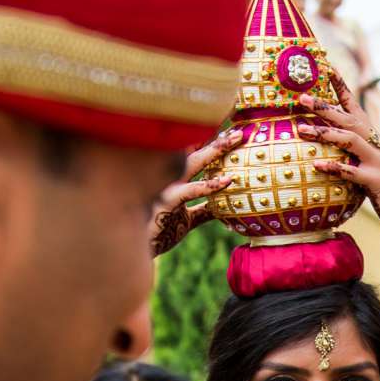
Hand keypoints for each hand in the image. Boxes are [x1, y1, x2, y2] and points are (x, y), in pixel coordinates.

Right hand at [148, 125, 239, 255]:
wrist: (141, 248)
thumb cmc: (161, 232)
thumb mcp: (186, 219)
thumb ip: (203, 211)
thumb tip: (222, 208)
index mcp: (174, 179)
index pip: (194, 154)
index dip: (211, 143)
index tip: (230, 132)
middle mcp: (169, 177)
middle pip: (194, 151)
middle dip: (216, 140)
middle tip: (238, 132)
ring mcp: (167, 186)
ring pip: (192, 162)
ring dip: (213, 150)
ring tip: (233, 141)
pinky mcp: (167, 201)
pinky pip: (191, 190)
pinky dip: (209, 185)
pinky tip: (227, 181)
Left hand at [296, 83, 379, 261]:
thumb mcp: (368, 172)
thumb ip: (353, 160)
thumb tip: (327, 155)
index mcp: (374, 141)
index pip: (355, 108)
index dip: (341, 88)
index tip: (326, 68)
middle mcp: (377, 146)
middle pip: (348, 118)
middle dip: (324, 106)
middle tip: (301, 97)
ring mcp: (378, 162)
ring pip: (349, 139)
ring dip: (324, 132)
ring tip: (301, 129)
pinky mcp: (377, 181)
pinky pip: (351, 171)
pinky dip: (333, 166)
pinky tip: (316, 165)